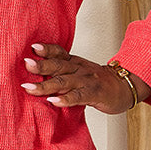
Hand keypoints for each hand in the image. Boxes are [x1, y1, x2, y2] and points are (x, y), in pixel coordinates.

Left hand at [21, 43, 150, 114]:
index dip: (46, 49)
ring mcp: (86, 81)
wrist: (124, 87)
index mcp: (74, 63)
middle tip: (26, 64)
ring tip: (29, 88)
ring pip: (64, 82)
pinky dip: (65, 99)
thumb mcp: (79, 71)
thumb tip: (35, 73)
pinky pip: (77, 96)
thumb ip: (61, 72)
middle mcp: (78, 69)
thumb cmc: (97, 82)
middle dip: (41, 65)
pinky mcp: (93, 94)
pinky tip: (53, 102)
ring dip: (46, 85)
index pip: (59, 53)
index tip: (32, 47)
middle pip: (58, 65)